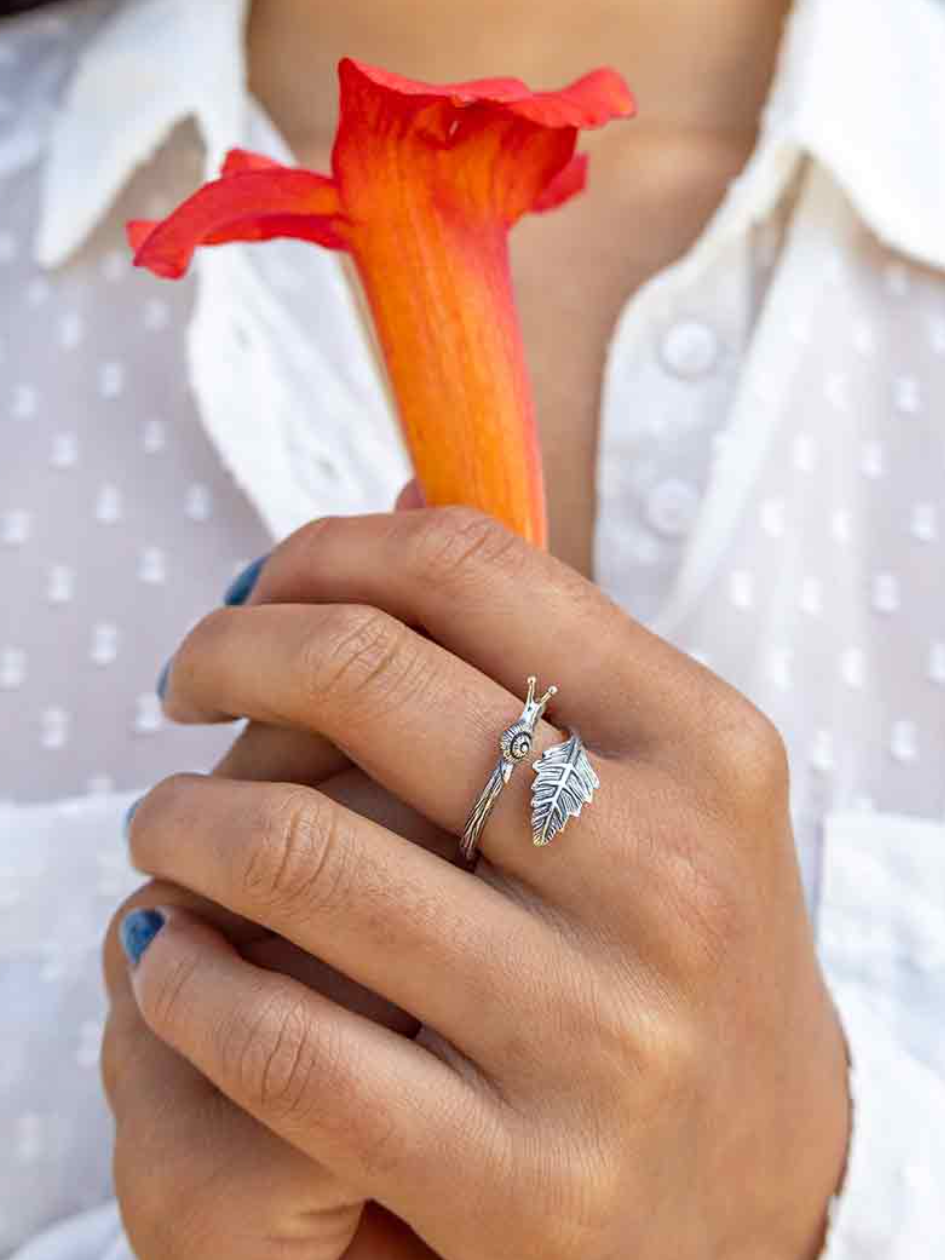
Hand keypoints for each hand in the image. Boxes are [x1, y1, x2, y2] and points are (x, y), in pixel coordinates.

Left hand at [118, 506, 849, 1259]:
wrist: (758, 1194)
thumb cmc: (682, 955)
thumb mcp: (674, 787)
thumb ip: (549, 651)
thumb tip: (401, 493)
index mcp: (705, 748)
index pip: (469, 568)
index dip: (324, 551)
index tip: (257, 590)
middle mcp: (669, 877)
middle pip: (366, 676)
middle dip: (225, 654)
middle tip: (184, 683)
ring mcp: (600, 1034)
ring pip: (298, 851)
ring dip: (181, 817)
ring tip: (165, 825)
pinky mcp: (521, 1182)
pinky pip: (280, 1041)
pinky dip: (185, 979)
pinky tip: (173, 958)